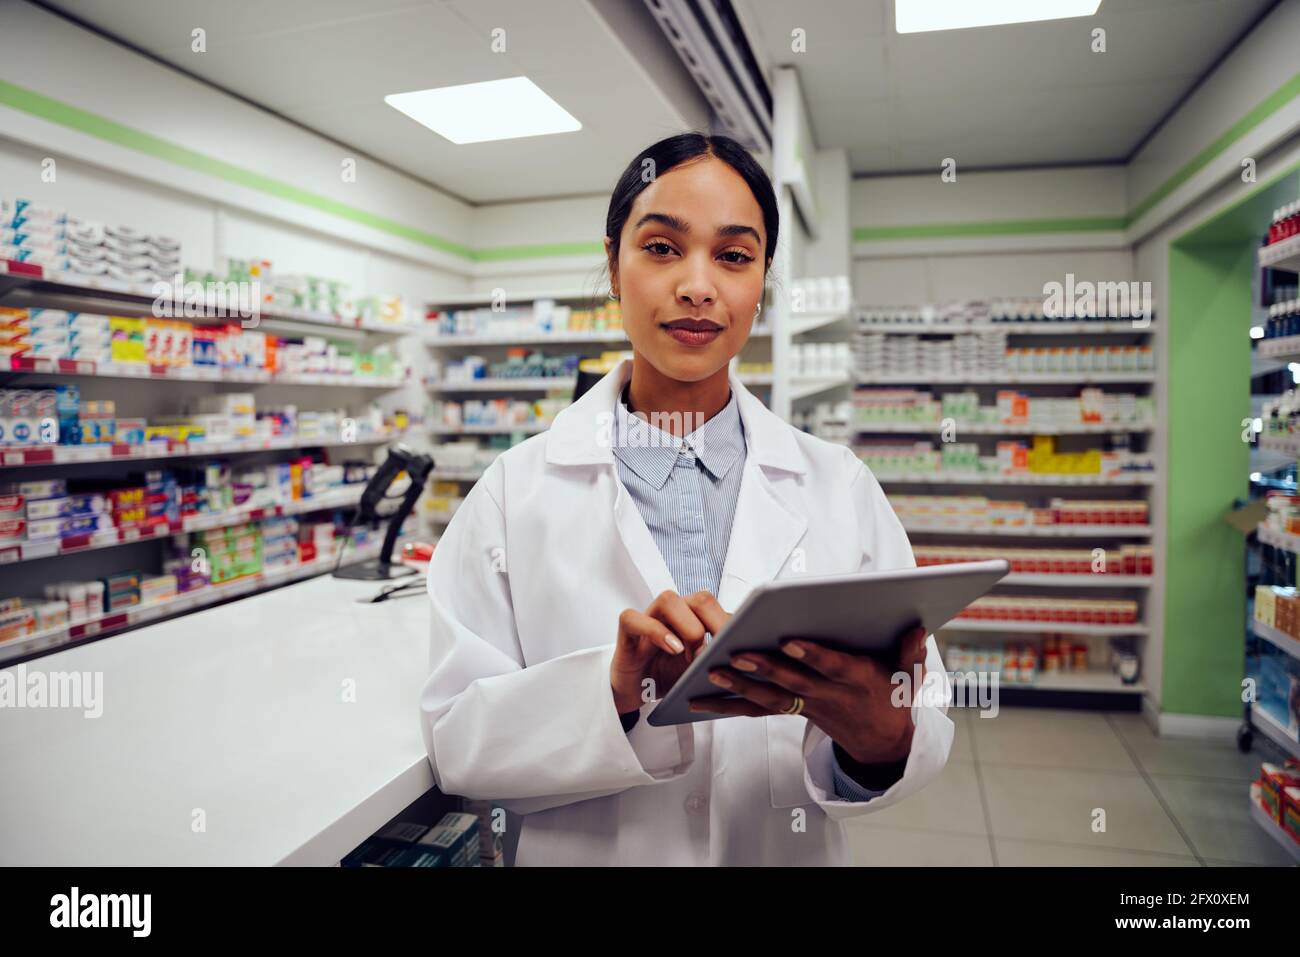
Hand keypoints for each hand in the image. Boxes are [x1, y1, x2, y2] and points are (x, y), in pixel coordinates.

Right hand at [610, 591, 730, 714]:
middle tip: (717, 651)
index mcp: (695, 618)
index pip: (721, 608)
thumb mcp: (700, 669)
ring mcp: (649, 619)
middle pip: (699, 599)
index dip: (731, 622)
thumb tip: (745, 655)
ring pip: (668, 600)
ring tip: (691, 655)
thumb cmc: (670, 677)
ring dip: (687, 627)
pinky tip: (672, 649)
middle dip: (714, 622)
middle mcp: (674, 614)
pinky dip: (655, 631)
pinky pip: (633, 618)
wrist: (635, 692)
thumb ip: (718, 656)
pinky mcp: (627, 633)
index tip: (742, 644)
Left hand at [688, 624, 928, 764]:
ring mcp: (807, 706)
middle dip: (763, 670)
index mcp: (856, 680)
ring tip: (709, 676)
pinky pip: (757, 710)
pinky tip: (699, 701)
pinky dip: (727, 706)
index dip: (812, 655)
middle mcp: (828, 695)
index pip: (832, 666)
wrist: (883, 742)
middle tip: (734, 656)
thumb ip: (911, 653)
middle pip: (793, 683)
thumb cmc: (892, 696)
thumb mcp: (909, 677)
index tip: (789, 640)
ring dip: (737, 689)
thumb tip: (919, 628)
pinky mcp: (792, 711)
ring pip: (769, 698)